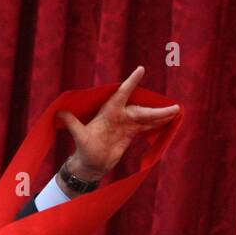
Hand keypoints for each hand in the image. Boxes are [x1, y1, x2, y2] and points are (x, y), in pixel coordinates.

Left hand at [57, 65, 179, 183]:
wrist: (90, 164)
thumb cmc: (84, 150)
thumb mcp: (79, 137)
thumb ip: (72, 124)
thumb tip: (59, 113)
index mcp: (108, 112)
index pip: (121, 94)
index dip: (131, 82)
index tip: (140, 70)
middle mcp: (119, 115)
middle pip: (141, 109)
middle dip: (157, 109)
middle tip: (173, 106)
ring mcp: (126, 124)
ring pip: (146, 117)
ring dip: (161, 115)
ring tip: (177, 111)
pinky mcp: (130, 133)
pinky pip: (146, 126)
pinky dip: (157, 124)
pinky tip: (169, 121)